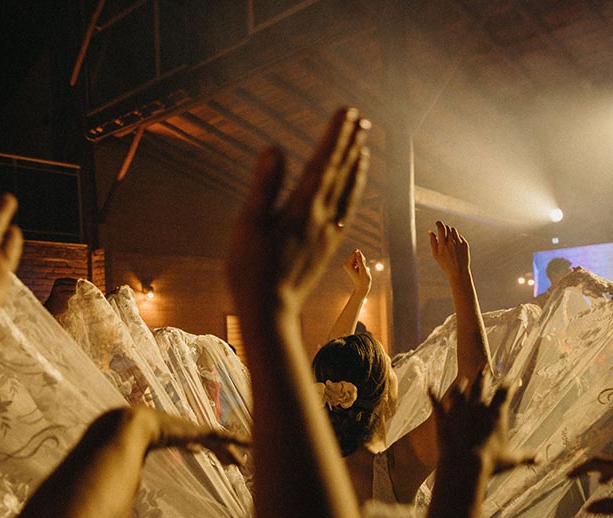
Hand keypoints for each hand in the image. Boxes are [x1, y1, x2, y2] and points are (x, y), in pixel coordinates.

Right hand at [132, 406, 249, 466]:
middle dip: (219, 453)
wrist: (133, 426)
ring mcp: (194, 430)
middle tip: (230, 463)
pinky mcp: (201, 431)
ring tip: (240, 465)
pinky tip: (251, 444)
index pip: (188, 442)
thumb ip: (135, 469)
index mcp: (172, 436)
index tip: (198, 450)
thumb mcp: (134, 458)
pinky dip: (239, 441)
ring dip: (230, 453)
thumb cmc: (128, 442)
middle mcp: (186, 431)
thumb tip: (128, 486)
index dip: (195, 446)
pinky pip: (225, 437)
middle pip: (208, 442)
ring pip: (219, 442)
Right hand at [227, 108, 369, 315]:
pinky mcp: (328, 245)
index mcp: (300, 209)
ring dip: (356, 165)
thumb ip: (264, 186)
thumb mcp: (249, 225)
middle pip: (340, 173)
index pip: (322, 163)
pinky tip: (353, 185)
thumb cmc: (250, 269)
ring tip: (363, 145)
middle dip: (350, 143)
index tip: (347, 112)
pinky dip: (353, 191)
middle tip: (361, 118)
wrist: (271, 310)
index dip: (335, 136)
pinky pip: (346, 210)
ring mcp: (327, 232)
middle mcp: (320, 218)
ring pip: (347, 192)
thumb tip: (275, 149)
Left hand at [342, 248, 371, 294]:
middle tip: (362, 269)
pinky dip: (361, 263)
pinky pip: (358, 258)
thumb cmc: (363, 280)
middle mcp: (345, 263)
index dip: (361, 259)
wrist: (361, 287)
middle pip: (356, 253)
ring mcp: (347, 264)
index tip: (361, 267)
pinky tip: (361, 269)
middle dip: (361, 260)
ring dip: (362, 262)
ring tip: (361, 270)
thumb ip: (360, 260)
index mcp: (347, 264)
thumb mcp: (363, 270)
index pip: (355, 253)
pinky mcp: (350, 264)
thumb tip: (357, 251)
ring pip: (358, 256)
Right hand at [429, 221, 470, 283]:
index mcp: (443, 245)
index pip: (441, 228)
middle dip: (444, 228)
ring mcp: (459, 243)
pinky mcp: (465, 244)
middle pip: (447, 228)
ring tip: (448, 239)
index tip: (437, 223)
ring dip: (450, 232)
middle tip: (442, 232)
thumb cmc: (445, 264)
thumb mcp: (436, 254)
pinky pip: (459, 236)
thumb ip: (432, 242)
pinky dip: (456, 238)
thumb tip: (430, 231)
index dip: (439, 223)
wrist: (458, 272)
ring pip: (454, 230)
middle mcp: (451, 242)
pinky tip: (454, 246)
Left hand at [431, 370, 532, 473]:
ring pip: (459, 391)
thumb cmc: (489, 464)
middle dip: (483, 375)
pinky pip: (436, 403)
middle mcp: (476, 407)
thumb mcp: (511, 460)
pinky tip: (428, 386)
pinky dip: (432, 394)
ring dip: (461, 384)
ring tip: (463, 379)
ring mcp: (458, 411)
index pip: (504, 392)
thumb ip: (526, 457)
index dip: (509, 384)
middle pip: (480, 385)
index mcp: (495, 413)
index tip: (512, 378)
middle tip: (484, 366)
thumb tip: (541, 460)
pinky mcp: (443, 418)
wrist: (464, 466)